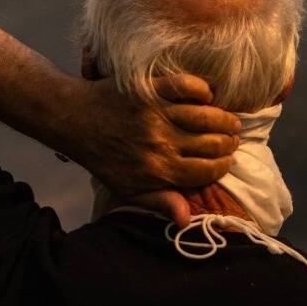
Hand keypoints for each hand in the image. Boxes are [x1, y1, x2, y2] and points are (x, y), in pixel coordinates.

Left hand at [69, 72, 239, 226]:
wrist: (74, 120)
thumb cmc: (104, 158)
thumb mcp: (129, 189)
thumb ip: (160, 202)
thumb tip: (187, 219)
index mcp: (159, 170)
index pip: (207, 171)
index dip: (223, 166)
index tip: (228, 161)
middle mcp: (161, 143)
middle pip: (212, 144)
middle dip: (228, 143)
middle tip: (232, 139)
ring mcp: (156, 114)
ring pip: (206, 116)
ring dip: (224, 118)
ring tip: (230, 120)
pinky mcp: (150, 89)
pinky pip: (185, 86)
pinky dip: (201, 88)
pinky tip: (206, 94)